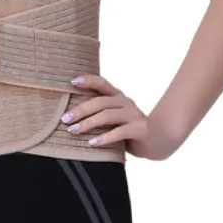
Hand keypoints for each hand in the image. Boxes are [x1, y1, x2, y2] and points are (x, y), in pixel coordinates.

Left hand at [61, 74, 177, 160]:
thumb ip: (97, 114)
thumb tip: (68, 118)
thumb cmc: (127, 130)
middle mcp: (125, 102)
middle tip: (65, 119)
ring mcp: (134, 114)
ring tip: (73, 130)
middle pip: (100, 102)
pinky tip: (92, 143)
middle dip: (80, 110)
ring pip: (107, 115)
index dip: (88, 80)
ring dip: (88, 123)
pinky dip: (104, 138)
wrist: (158, 141)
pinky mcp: (141, 128)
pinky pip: (120, 132)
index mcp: (117, 96)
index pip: (102, 83)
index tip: (72, 82)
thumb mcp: (112, 119)